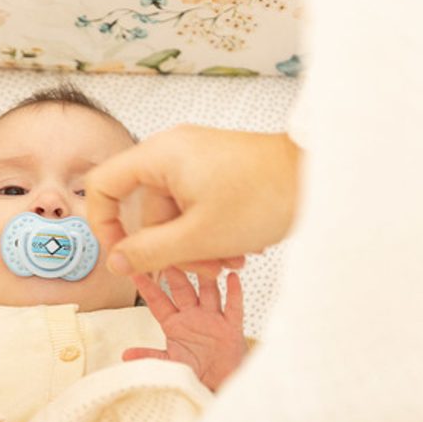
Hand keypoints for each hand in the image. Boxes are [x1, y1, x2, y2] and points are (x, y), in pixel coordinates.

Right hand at [85, 125, 300, 275]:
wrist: (319, 177)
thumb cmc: (265, 196)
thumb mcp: (199, 236)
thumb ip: (150, 252)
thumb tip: (117, 262)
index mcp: (159, 156)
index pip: (103, 185)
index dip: (104, 224)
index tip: (123, 254)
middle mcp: (173, 152)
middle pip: (146, 209)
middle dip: (170, 247)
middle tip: (199, 268)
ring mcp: (196, 161)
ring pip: (175, 215)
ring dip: (195, 246)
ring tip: (226, 262)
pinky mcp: (216, 171)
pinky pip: (196, 207)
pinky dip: (210, 232)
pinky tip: (235, 249)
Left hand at [125, 267, 246, 391]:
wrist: (221, 384)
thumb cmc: (195, 372)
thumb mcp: (170, 364)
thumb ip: (150, 356)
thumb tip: (125, 355)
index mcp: (174, 324)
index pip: (157, 301)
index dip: (147, 286)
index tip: (135, 270)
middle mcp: (192, 316)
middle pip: (183, 289)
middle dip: (176, 272)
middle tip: (169, 252)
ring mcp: (212, 318)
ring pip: (209, 291)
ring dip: (205, 276)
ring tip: (201, 256)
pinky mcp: (231, 326)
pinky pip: (233, 306)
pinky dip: (233, 292)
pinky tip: (232, 277)